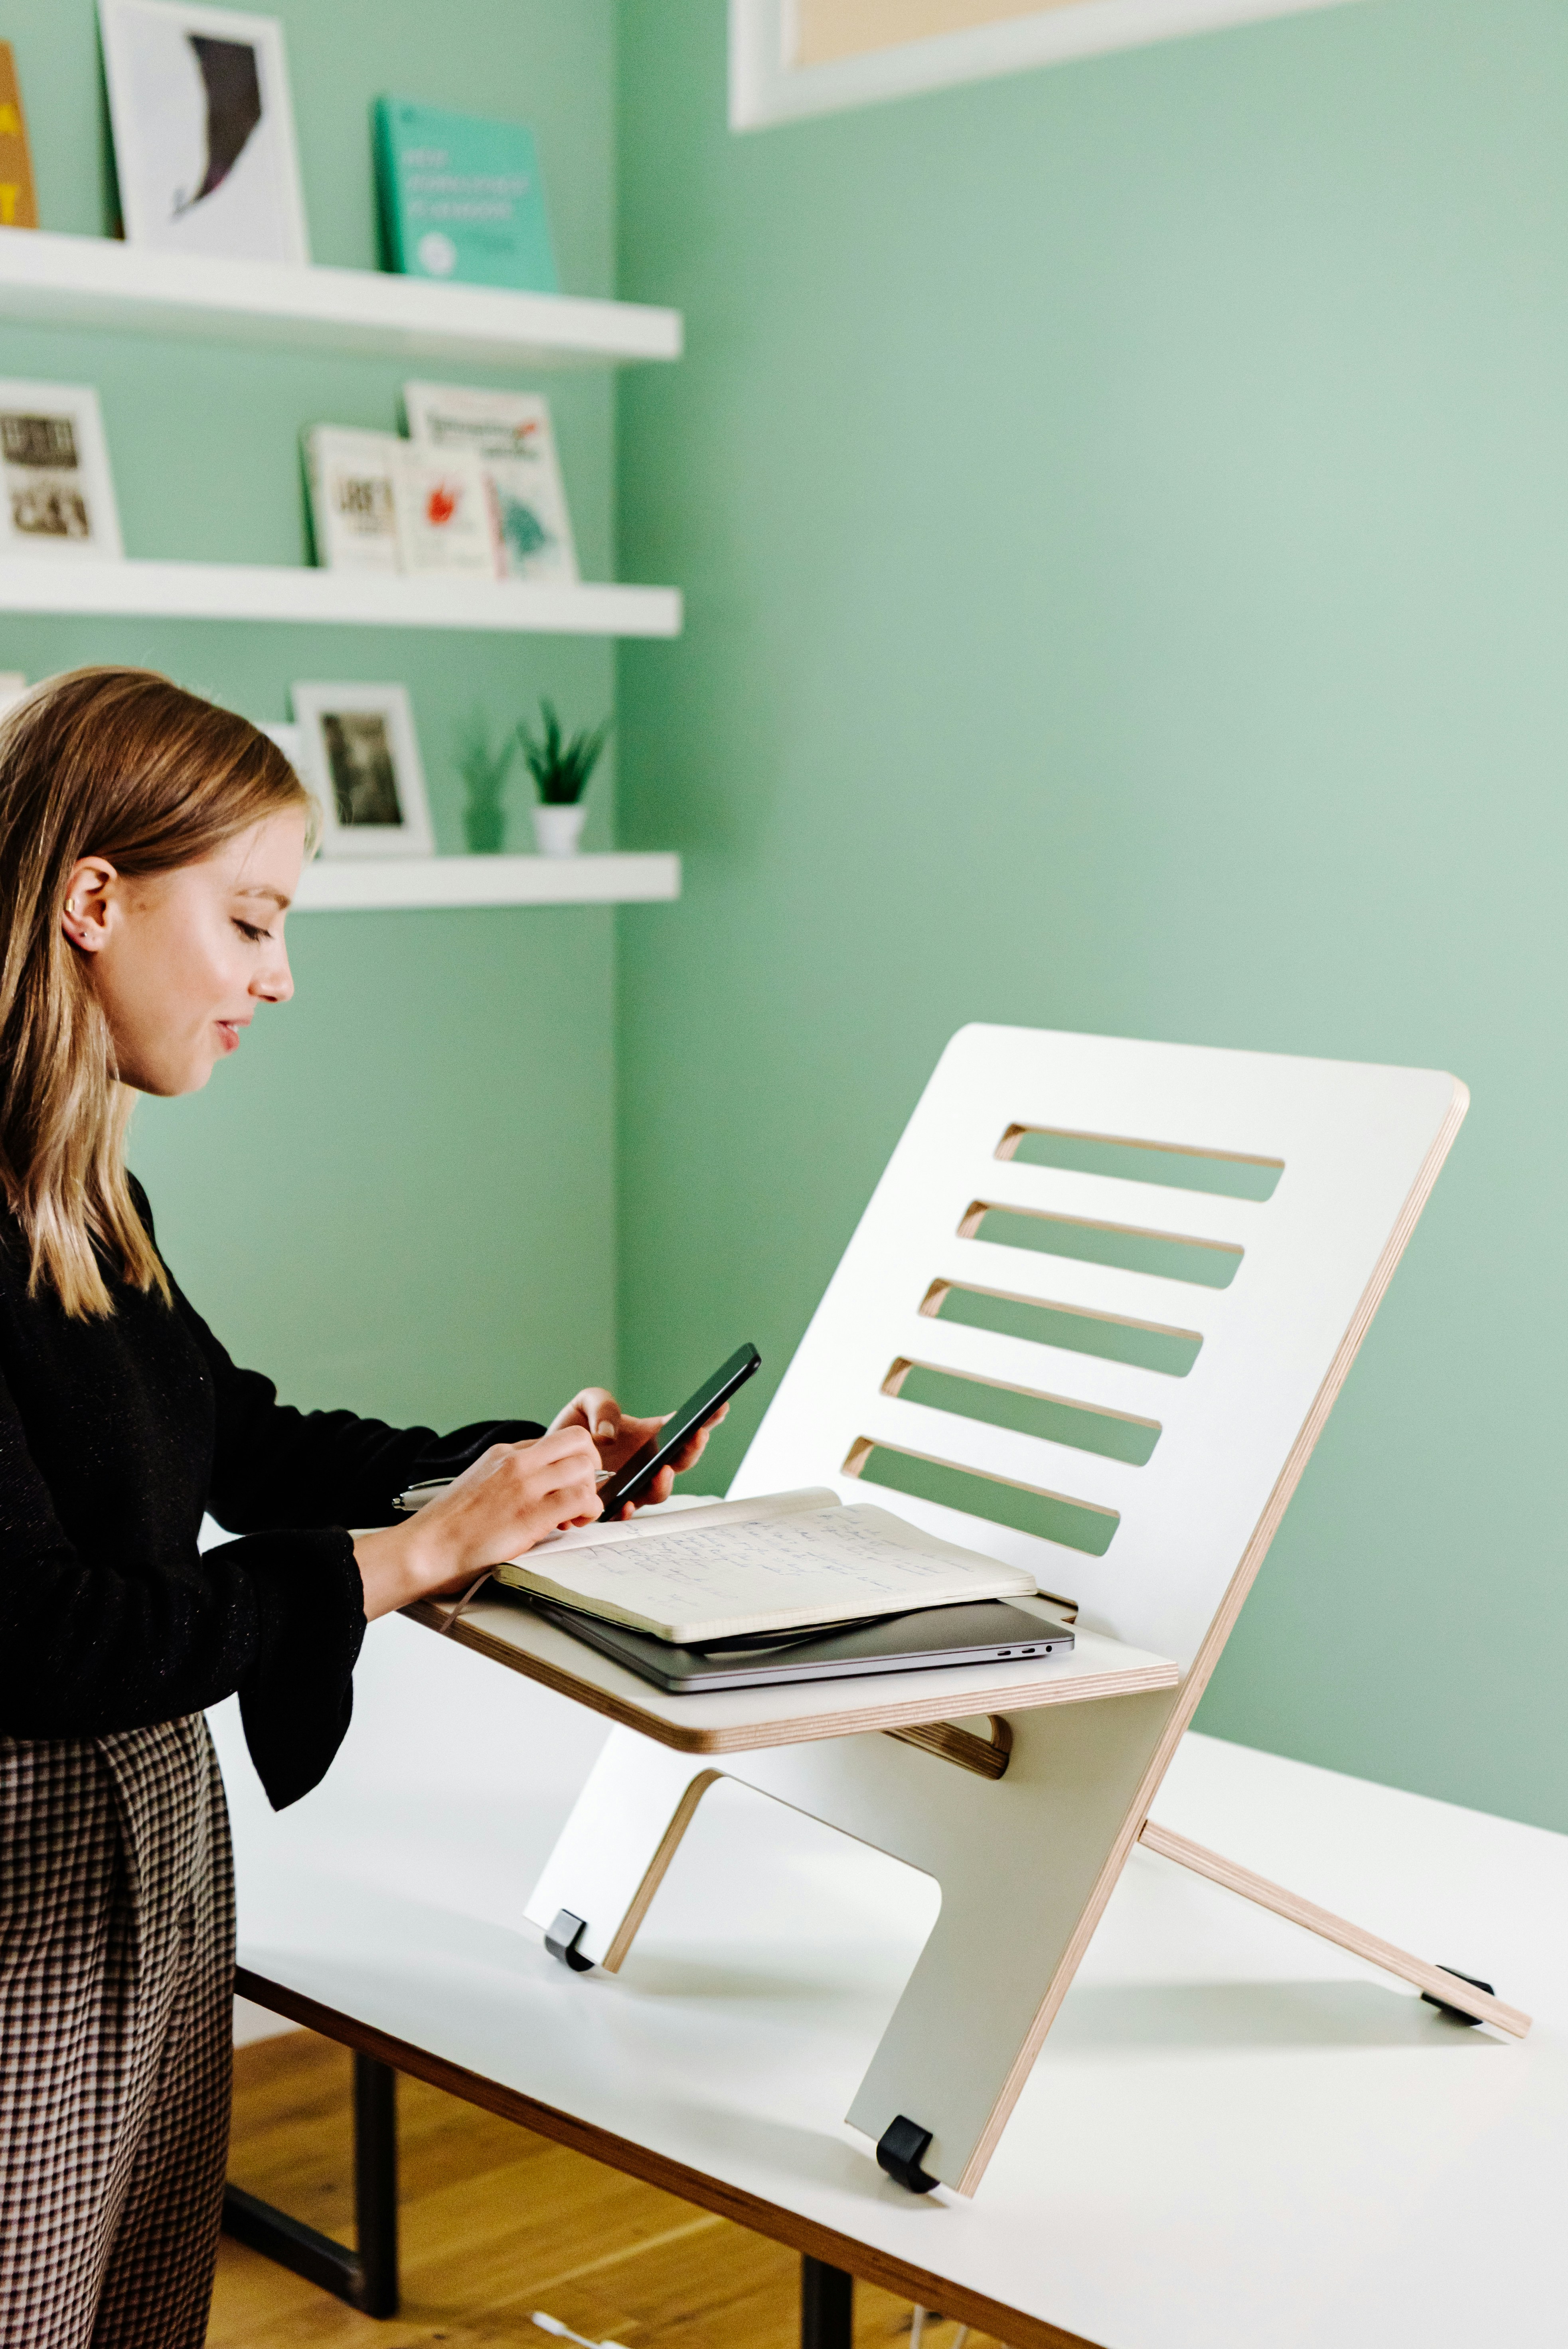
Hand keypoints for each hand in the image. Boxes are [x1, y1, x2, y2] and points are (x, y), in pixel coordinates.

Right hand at [353, 1426, 602, 1620]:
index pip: (555, 1441)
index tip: (566, 1484)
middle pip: (579, 1441)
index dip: (570, 1462)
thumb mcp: (478, 1485)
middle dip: (591, 1467)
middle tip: (581, 1494)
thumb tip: (533, 1488)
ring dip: (590, 1492)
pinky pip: (581, 1499)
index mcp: (502, 1454)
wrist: (425, 1548)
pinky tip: (572, 1524)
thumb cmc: (448, 1527)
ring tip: (575, 1516)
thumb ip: (506, 1479)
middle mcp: (516, 1462)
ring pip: (586, 1468)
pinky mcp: (531, 1513)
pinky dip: (588, 1512)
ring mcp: (524, 1485)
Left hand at [550, 1386, 728, 1519]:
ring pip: (657, 1491)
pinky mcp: (610, 1505)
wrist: (547, 1456)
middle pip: (681, 1462)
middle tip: (697, 1434)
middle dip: (693, 1449)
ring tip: (663, 1471)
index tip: (719, 1406)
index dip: (705, 1418)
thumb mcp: (586, 1402)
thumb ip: (601, 1405)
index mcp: (648, 1436)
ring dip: (665, 1483)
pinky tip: (625, 1504)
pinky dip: (628, 1510)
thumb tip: (610, 1434)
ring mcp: (631, 1486)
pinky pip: (625, 1512)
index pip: (681, 1427)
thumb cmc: (574, 1427)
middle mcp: (646, 1464)